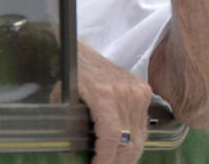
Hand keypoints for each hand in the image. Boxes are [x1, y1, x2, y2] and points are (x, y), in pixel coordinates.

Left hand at [52, 43, 152, 163]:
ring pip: (138, 137)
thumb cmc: (72, 79)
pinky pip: (143, 126)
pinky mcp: (144, 92)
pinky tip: (124, 152)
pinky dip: (134, 143)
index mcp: (104, 95)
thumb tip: (74, 155)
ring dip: (127, 157)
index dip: (105, 159)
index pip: (112, 137)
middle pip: (128, 141)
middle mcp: (125, 93)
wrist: (85, 55)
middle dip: (116, 162)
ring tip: (115, 163)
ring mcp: (138, 92)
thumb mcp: (64, 102)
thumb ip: (70, 127)